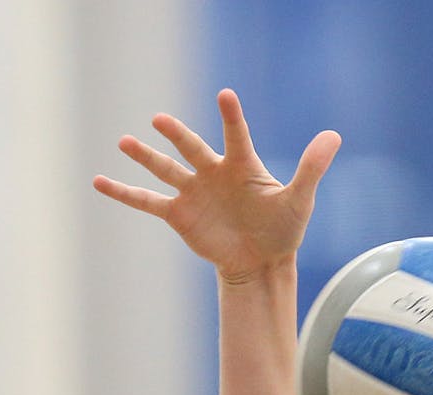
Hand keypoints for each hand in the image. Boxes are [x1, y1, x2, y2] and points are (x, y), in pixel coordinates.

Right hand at [93, 90, 339, 284]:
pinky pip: (146, 200)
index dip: (231, 117)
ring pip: (165, 169)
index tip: (225, 95)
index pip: (236, 135)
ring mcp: (193, 192)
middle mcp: (213, 173)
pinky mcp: (178, 215)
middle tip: (160, 120)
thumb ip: (311, 167)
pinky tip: (99, 181)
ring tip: (124, 140)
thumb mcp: (300, 199)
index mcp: (242, 166)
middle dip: (176, 135)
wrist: (260, 262)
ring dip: (144, 156)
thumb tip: (333, 135)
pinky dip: (123, 192)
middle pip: (192, 149)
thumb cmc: (282, 229)